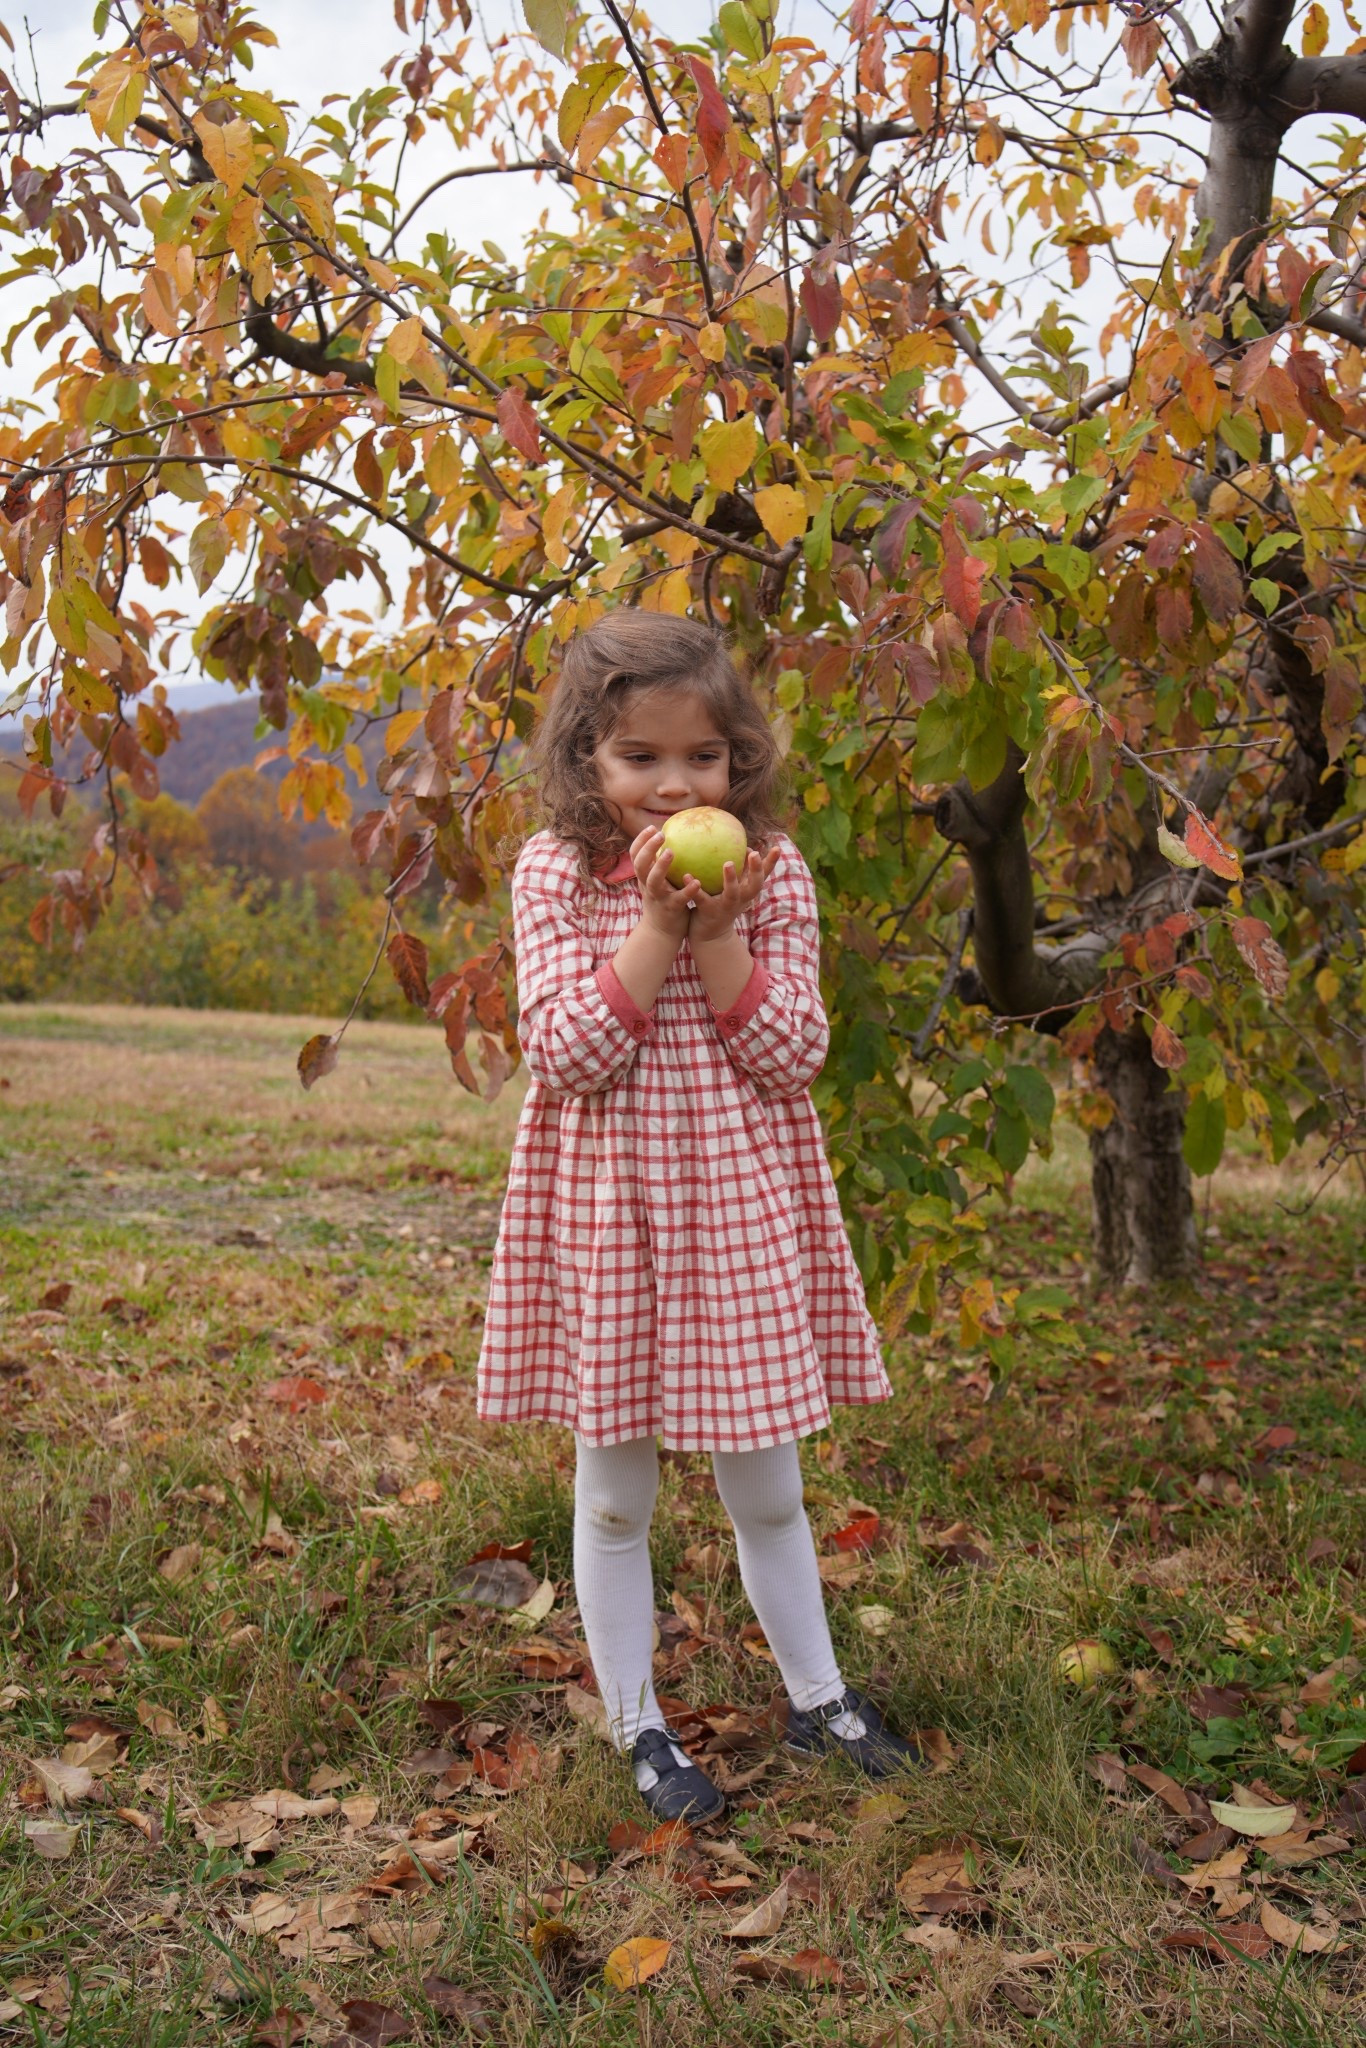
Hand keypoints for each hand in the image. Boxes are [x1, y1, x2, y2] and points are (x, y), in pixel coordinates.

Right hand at [629, 825, 701, 939]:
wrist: (661, 934)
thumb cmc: (665, 902)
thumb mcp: (659, 883)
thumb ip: (662, 866)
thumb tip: (677, 842)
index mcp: (644, 878)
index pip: (635, 855)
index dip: (640, 841)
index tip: (652, 827)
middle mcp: (648, 886)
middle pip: (640, 864)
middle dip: (647, 848)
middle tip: (661, 834)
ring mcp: (658, 898)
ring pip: (654, 881)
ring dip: (660, 866)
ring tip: (670, 852)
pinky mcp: (671, 910)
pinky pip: (678, 899)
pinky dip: (686, 890)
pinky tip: (697, 881)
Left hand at [686, 845, 780, 943]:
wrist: (710, 937)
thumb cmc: (722, 905)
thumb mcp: (735, 889)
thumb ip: (740, 871)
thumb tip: (743, 845)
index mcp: (747, 891)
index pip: (763, 875)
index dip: (771, 863)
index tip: (778, 848)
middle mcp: (740, 899)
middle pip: (754, 885)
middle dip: (756, 870)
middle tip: (754, 853)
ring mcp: (726, 907)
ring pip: (732, 893)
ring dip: (731, 879)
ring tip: (727, 864)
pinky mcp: (709, 912)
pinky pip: (702, 899)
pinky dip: (696, 889)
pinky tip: (686, 875)